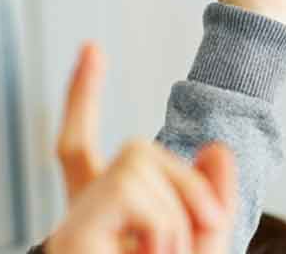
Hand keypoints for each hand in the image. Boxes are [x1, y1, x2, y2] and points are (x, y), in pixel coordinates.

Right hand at [51, 44, 236, 253]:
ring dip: (177, 213)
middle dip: (187, 183)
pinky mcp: (71, 237)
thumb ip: (214, 194)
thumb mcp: (208, 235)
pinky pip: (129, 187)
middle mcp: (81, 214)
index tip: (90, 49)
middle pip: (134, 150)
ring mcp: (73, 225)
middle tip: (207, 229)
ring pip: (136, 160)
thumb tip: (214, 148)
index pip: (82, 149)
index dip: (82, 98)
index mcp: (109, 215)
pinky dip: (163, 224)